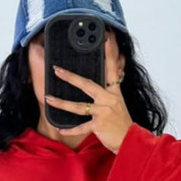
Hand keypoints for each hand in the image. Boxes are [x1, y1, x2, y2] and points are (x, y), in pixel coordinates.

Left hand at [44, 33, 133, 153]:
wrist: (131, 141)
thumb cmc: (122, 123)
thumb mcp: (119, 104)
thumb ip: (110, 92)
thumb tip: (104, 83)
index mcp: (115, 92)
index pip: (112, 68)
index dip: (109, 53)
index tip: (105, 38)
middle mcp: (109, 99)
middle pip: (87, 84)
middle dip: (70, 77)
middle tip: (57, 70)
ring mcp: (103, 112)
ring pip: (78, 106)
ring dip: (62, 103)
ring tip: (49, 98)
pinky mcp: (99, 126)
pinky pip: (80, 127)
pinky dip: (70, 129)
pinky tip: (60, 128)